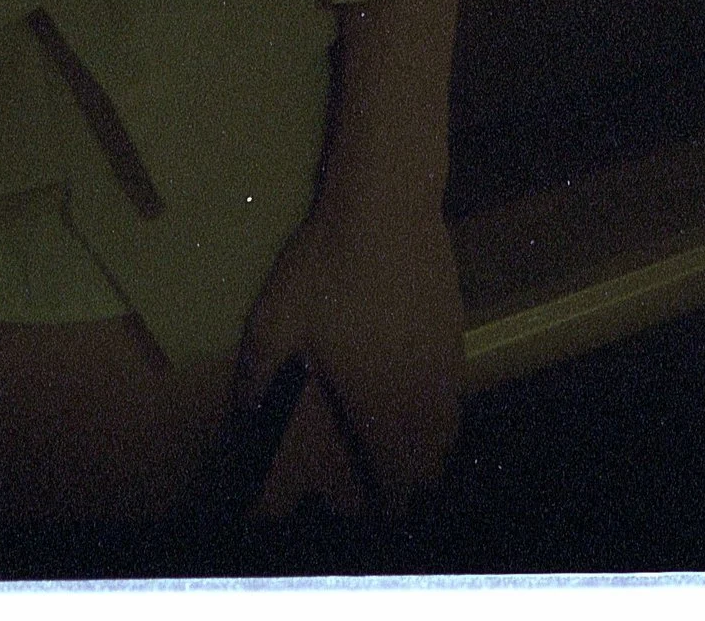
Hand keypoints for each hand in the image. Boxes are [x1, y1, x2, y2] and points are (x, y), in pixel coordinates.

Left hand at [233, 182, 465, 522]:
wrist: (386, 203)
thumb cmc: (329, 269)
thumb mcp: (276, 321)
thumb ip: (259, 376)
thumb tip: (247, 413)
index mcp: (385, 409)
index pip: (398, 483)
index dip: (383, 501)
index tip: (364, 501)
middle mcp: (426, 398)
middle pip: (430, 463)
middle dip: (405, 475)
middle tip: (372, 465)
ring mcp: (449, 362)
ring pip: (446, 426)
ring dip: (423, 439)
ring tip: (388, 427)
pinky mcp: (457, 328)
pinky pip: (451, 387)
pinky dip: (434, 399)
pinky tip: (403, 372)